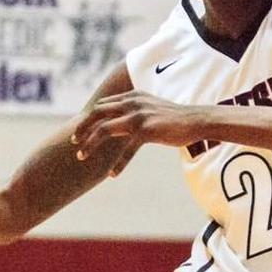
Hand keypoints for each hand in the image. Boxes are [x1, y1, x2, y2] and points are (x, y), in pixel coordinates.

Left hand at [70, 90, 201, 175]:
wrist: (197, 121)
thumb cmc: (176, 119)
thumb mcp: (152, 110)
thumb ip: (136, 111)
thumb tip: (123, 121)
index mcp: (132, 97)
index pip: (102, 106)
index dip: (89, 119)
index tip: (80, 132)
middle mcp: (132, 103)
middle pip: (97, 114)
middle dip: (82, 129)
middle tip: (74, 142)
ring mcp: (138, 115)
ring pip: (104, 129)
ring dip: (90, 143)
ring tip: (81, 156)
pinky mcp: (146, 129)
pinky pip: (126, 148)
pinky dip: (119, 163)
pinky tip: (113, 174)